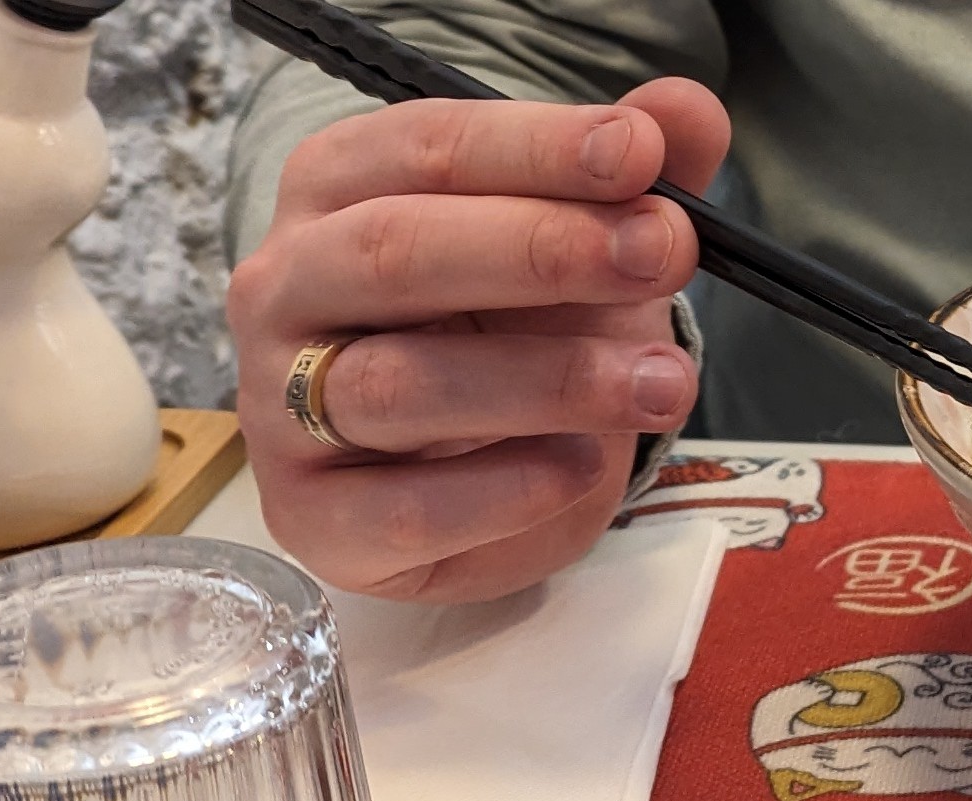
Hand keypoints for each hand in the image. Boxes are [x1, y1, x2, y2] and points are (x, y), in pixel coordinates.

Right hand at [228, 78, 728, 602]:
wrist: (468, 491)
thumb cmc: (505, 342)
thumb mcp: (575, 254)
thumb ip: (624, 186)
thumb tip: (689, 108)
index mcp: (337, 192)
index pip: (422, 148)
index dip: (535, 148)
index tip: (639, 154)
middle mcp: (288, 289)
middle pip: (396, 252)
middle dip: (541, 250)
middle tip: (662, 253)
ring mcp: (282, 410)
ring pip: (400, 385)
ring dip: (547, 381)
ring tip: (662, 382)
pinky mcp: (317, 521)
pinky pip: (404, 509)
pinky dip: (504, 492)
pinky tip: (582, 469)